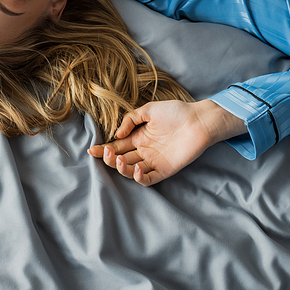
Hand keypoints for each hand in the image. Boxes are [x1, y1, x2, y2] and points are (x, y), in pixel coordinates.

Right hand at [88, 99, 246, 185]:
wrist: (198, 120)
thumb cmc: (176, 112)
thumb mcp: (149, 110)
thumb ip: (131, 120)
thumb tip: (116, 134)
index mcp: (139, 137)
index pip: (117, 146)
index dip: (104, 149)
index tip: (91, 149)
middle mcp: (144, 151)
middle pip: (121, 159)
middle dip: (109, 158)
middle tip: (107, 152)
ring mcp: (154, 162)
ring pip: (131, 171)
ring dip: (122, 168)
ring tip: (119, 159)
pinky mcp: (165, 170)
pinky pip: (149, 179)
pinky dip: (140, 177)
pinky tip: (137, 169)